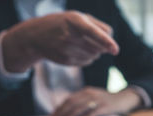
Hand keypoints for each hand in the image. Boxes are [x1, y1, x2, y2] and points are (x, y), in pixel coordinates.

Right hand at [2, 11, 118, 72]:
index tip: (115, 50)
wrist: (36, 36)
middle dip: (101, 45)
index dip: (106, 41)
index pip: (93, 32)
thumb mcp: (78, 17)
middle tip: (90, 38)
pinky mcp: (66, 60)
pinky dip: (88, 57)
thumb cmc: (63, 24)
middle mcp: (69, 35)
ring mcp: (67, 49)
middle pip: (99, 47)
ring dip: (95, 52)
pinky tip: (77, 50)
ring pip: (95, 56)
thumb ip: (98, 26)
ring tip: (82, 43)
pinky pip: (87, 62)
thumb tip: (111, 42)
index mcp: (74, 20)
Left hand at [51, 86, 142, 115]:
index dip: (60, 107)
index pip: (69, 99)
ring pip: (80, 108)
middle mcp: (90, 93)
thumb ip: (83, 102)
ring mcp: (98, 99)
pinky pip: (92, 113)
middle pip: (72, 103)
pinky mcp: (105, 107)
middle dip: (62, 112)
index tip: (54, 115)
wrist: (123, 99)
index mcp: (86, 91)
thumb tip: (68, 112)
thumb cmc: (107, 101)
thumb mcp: (94, 98)